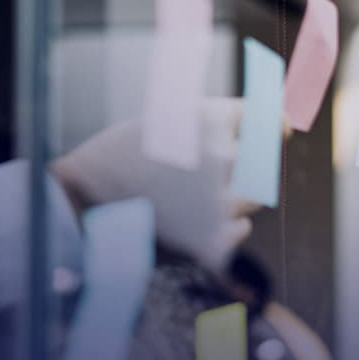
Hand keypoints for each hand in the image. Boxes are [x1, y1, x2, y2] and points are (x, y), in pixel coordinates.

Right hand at [51, 97, 262, 270]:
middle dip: (246, 164)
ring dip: (230, 195)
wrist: (80, 210)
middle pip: (262, 160)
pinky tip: (187, 222)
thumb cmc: (115, 161)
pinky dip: (221, 226)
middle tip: (212, 172)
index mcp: (209, 120)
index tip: (277, 128)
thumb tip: (278, 124)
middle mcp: (222, 158)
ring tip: (187, 199)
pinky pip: (240, 230)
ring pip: (252, 198)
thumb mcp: (161, 122)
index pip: (262, 117)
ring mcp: (220, 203)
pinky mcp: (215, 242)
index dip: (269, 123)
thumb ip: (214, 123)